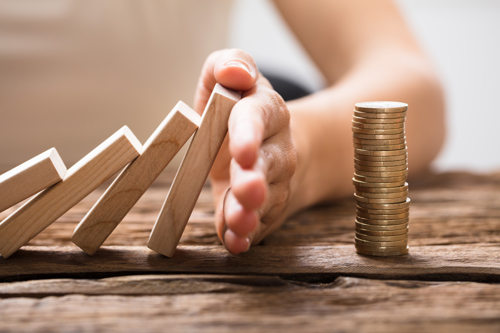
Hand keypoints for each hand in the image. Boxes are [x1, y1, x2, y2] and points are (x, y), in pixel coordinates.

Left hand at [194, 49, 296, 253]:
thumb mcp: (233, 80)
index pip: (258, 117)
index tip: (241, 151)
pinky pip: (260, 224)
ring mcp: (276, 182)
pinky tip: (234, 243)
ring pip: (268, 199)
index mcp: (267, 111)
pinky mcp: (266, 209)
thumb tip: (234, 73)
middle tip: (247, 191)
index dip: (249, 134)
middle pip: (270, 164)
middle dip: (256, 178)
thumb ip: (229, 64)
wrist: (274, 146)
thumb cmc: (242, 112)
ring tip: (237, 223)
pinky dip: (245, 235)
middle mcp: (278, 148)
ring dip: (250, 213)